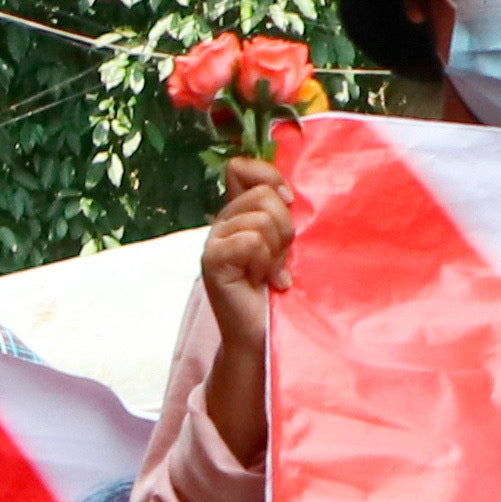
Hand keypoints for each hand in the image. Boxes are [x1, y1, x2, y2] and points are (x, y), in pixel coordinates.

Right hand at [199, 152, 294, 350]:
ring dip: (276, 251)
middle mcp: (222, 222)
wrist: (261, 334)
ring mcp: (213, 241)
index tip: (289, 203)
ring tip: (270, 273)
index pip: (241, 167)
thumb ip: (281, 214)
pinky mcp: (212, 260)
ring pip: (261, 219)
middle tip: (278, 260)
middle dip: (284, 229)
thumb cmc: (277, 291)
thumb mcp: (284, 244)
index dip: (269, 177)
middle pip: (263, 196)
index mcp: (237, 213)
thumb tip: (289, 192)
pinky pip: (252, 241)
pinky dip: (265, 263)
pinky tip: (262, 281)